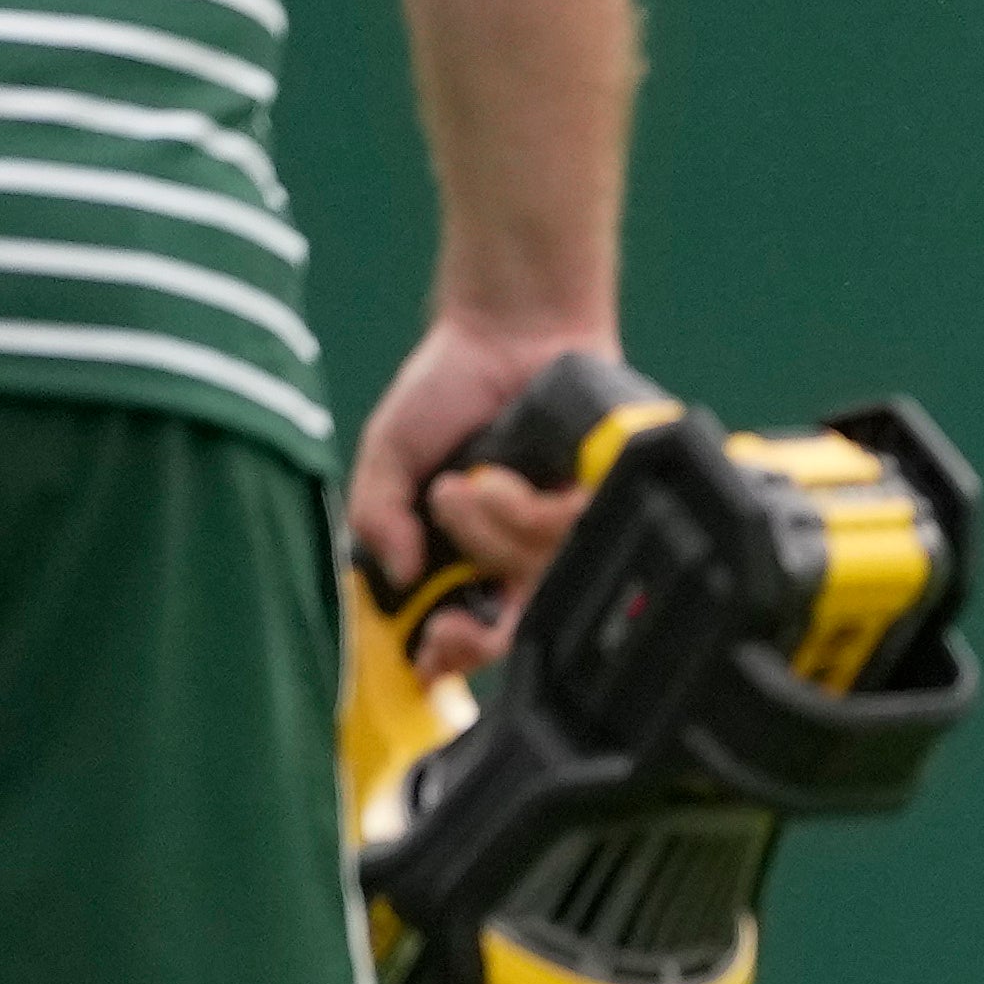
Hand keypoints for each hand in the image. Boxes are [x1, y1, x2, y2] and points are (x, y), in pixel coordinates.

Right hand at [347, 311, 614, 676]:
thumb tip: (399, 577)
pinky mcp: (606, 494)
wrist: (506, 325)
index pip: (477, 630)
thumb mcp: (390, 456)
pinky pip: (570, 535)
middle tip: (447, 628)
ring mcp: (571, 524)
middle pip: (521, 628)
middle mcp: (528, 547)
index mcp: (478, 551)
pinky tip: (503, 474)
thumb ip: (376, 517)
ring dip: (486, 537)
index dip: (455, 658)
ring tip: (467, 485)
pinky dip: (523, 509)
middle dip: (478, 639)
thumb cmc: (448, 388)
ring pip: (537, 577)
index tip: (426, 658)